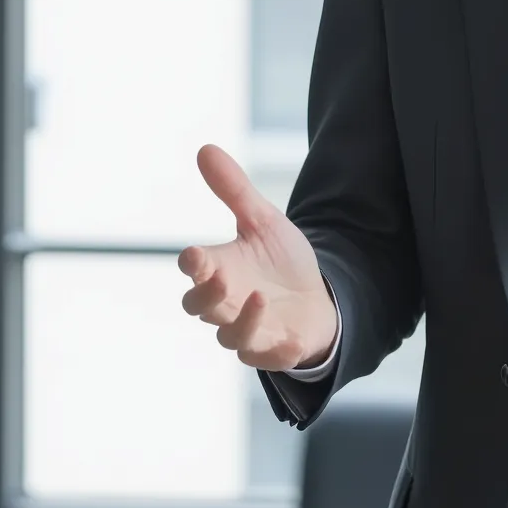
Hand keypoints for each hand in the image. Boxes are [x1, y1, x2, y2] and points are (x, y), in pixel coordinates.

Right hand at [178, 143, 338, 372]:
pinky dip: (278, 352)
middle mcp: (226, 305)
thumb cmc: (280, 263)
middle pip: (201, 308)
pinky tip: (292, 342)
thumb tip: (206, 149)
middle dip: (207, 295)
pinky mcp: (274, 350)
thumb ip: (235, 191)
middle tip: (218, 276)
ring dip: (243, 322)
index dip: (191, 264)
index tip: (194, 254)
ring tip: (260, 299)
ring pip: (231, 337)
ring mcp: (249, 331)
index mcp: (217, 272)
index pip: (193, 270)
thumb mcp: (263, 222)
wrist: (315, 298)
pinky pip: (269, 358)